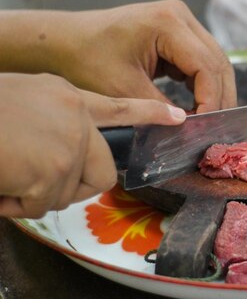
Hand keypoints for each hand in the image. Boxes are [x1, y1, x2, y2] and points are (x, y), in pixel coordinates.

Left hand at [0, 0, 236, 112]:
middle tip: (216, 128)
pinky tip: (198, 106)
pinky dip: (203, 84)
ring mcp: (181, 21)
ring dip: (214, 91)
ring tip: (209, 120)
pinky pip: (201, 61)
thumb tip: (191, 128)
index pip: (206, 66)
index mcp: (168, 22)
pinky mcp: (178, 32)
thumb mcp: (124, 89)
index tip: (205, 127)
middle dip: (220, 97)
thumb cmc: (86, 60)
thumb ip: (161, 108)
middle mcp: (181, 16)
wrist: (63, 41)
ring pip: (214, 61)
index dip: (211, 99)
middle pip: (217, 61)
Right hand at [0, 73, 186, 218]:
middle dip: (73, 186)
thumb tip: (62, 155)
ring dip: (35, 195)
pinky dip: (16, 204)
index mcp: (65, 95)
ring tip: (6, 174)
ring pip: (69, 191)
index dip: (149, 115)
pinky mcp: (56, 167)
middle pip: (101, 171)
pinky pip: (43, 204)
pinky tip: (0, 184)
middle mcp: (74, 115)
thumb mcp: (21, 101)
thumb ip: (51, 121)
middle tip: (34, 181)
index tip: (177, 117)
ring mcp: (69, 140)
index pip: (119, 106)